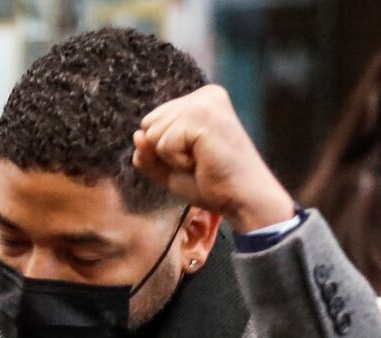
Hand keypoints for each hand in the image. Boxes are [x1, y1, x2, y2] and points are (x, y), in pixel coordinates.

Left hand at [132, 85, 294, 232]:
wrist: (244, 201)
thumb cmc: (213, 185)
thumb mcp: (171, 169)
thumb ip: (149, 153)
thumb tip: (137, 135)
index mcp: (201, 100)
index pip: (152, 120)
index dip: (164, 150)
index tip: (196, 158)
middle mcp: (204, 94)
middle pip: (149, 123)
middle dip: (165, 153)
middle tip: (200, 162)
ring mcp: (204, 102)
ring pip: (153, 133)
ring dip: (172, 158)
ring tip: (203, 162)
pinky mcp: (202, 116)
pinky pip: (163, 143)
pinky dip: (177, 162)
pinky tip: (203, 162)